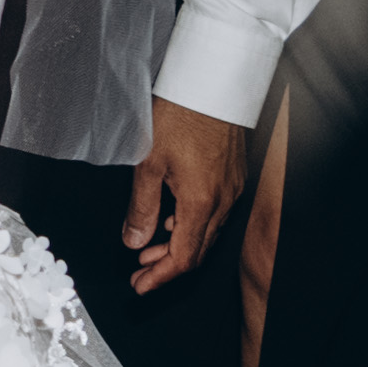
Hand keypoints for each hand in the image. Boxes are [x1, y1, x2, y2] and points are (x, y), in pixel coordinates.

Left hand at [124, 100, 250, 294]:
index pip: (184, 257)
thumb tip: (134, 241)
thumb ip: (141, 207)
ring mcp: (232, 188)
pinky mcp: (233, 175)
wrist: (213, 81)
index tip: (140, 286)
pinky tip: (173, 219)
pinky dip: (192, 225)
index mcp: (202, 202)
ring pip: (207, 232)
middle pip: (198, 250)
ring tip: (149, 249)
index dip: (160, 277)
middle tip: (140, 274)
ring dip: (179, 245)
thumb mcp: (148, 162)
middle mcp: (224, 200)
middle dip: (167, 266)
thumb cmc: (181, 113)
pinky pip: (215, 213)